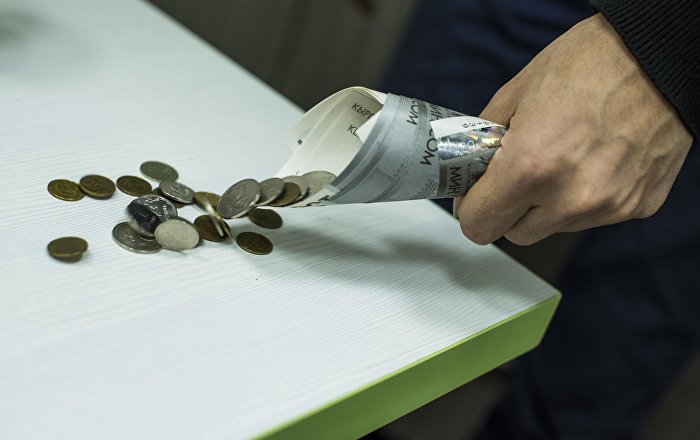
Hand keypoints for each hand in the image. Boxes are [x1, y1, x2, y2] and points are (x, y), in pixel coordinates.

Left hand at [454, 13, 692, 245]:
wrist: (661, 54)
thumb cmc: (591, 62)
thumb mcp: (516, 93)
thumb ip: (484, 140)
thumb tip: (470, 166)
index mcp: (530, 168)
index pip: (479, 225)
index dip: (472, 208)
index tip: (476, 195)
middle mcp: (570, 197)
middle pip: (516, 233)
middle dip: (509, 208)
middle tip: (517, 173)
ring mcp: (608, 207)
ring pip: (555, 227)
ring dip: (549, 204)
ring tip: (563, 156)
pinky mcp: (637, 206)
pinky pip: (594, 216)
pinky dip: (585, 197)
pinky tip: (594, 159)